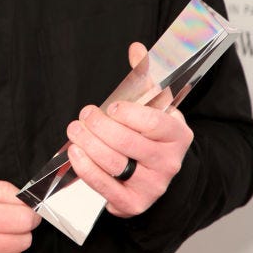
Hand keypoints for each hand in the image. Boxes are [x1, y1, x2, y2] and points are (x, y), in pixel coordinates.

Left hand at [65, 42, 193, 217]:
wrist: (156, 173)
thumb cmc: (151, 135)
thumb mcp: (154, 105)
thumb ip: (144, 76)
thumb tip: (135, 48)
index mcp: (177, 135)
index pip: (155, 124)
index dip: (130, 114)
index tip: (111, 107)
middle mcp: (169, 162)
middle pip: (130, 144)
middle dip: (101, 127)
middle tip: (83, 116)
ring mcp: (152, 186)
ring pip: (116, 164)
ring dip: (89, 145)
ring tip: (75, 131)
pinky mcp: (132, 203)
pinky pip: (106, 187)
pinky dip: (87, 170)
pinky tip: (76, 153)